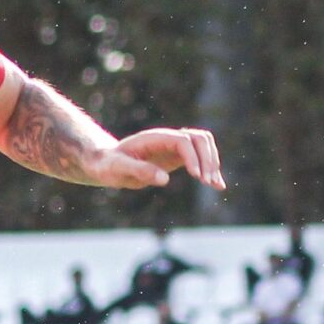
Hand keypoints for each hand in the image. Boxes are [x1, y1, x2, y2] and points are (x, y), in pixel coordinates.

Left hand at [91, 127, 225, 192]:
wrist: (106, 163)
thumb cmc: (108, 165)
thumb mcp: (118, 169)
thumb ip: (138, 171)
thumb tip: (164, 179)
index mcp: (154, 138)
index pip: (183, 141)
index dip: (192, 157)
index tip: (196, 177)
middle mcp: (168, 138)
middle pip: (199, 138)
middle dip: (207, 158)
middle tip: (207, 182)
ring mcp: (174, 146)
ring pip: (204, 145)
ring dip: (213, 163)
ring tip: (215, 185)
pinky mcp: (177, 157)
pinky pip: (201, 157)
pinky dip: (211, 169)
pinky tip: (217, 185)